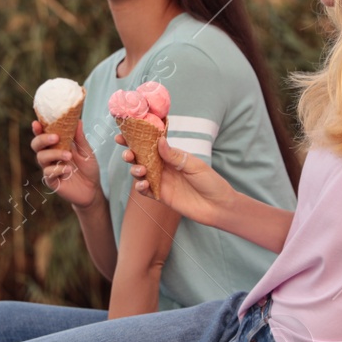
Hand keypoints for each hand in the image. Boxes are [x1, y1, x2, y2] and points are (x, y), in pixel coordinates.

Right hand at [32, 119, 100, 209]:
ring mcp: (50, 168)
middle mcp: (50, 155)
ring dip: (54, 154)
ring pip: (41, 158)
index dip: (38, 129)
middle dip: (43, 139)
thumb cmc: (88, 168)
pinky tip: (68, 170)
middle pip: (36, 145)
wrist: (92, 189)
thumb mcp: (86, 151)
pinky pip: (48, 173)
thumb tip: (77, 120)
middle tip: (56, 137)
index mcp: (57, 145)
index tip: (37, 123)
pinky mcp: (51, 181)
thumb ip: (80, 138)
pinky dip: (57, 169)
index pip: (43, 134)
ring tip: (68, 156)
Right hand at [120, 134, 234, 228]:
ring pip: (140, 173)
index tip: (122, 135)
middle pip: (141, 158)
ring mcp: (162, 182)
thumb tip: (159, 141)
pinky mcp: (161, 197)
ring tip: (141, 170)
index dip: (136, 139)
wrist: (219, 206)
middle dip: (130, 154)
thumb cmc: (211, 182)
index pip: (151, 145)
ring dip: (135, 170)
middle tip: (128, 154)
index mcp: (172, 156)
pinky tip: (144, 185)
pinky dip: (140, 187)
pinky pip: (146, 191)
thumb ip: (175, 156)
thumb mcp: (195, 166)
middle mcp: (164, 167)